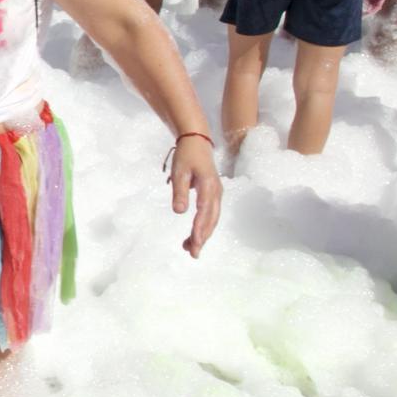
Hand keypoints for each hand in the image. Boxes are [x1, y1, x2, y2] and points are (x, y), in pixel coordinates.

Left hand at [169, 135, 221, 257]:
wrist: (197, 142)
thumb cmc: (187, 156)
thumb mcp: (179, 171)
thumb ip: (179, 191)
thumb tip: (179, 212)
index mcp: (208, 186)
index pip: (204, 212)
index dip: (200, 229)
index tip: (195, 243)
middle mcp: (216, 192)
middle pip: (211, 220)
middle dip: (203, 237)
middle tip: (193, 254)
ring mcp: (217, 194)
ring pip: (212, 219)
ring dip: (203, 234)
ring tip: (190, 249)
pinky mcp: (213, 195)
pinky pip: (211, 214)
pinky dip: (204, 226)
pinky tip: (195, 236)